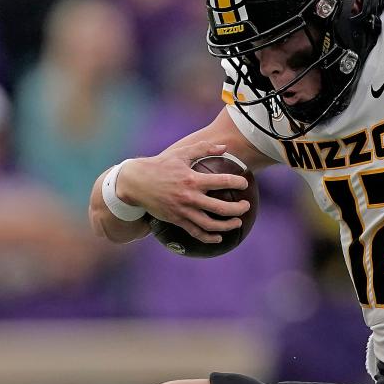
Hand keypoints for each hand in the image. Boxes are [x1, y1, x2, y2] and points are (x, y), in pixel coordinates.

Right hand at [117, 141, 250, 243]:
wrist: (136, 183)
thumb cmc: (161, 165)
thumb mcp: (181, 153)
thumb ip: (203, 148)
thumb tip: (224, 147)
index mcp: (192, 179)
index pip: (221, 181)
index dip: (236, 182)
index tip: (244, 183)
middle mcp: (189, 197)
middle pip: (220, 208)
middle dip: (237, 209)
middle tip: (246, 206)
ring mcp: (183, 211)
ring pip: (210, 224)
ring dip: (227, 226)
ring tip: (237, 223)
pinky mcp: (177, 220)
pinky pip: (196, 232)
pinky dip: (209, 237)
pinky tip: (219, 237)